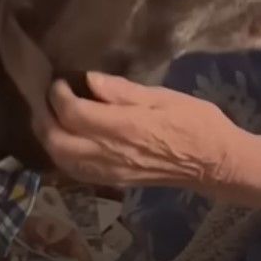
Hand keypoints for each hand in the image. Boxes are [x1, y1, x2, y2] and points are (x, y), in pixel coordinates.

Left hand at [33, 71, 238, 191]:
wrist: (215, 163)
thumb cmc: (195, 122)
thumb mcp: (163, 96)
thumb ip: (123, 91)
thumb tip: (90, 80)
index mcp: (124, 127)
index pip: (74, 113)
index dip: (58, 96)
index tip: (59, 81)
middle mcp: (111, 153)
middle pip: (58, 142)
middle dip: (44, 119)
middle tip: (47, 99)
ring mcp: (111, 171)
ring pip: (63, 160)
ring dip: (49, 138)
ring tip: (51, 117)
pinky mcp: (115, 181)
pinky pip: (76, 172)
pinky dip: (62, 155)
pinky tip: (67, 140)